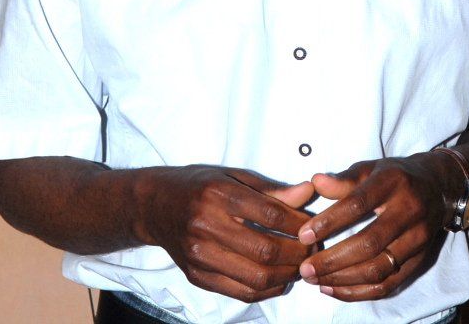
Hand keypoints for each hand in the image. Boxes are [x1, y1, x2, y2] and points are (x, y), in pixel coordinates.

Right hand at [135, 164, 314, 302]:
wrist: (155, 205)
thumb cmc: (198, 186)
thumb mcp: (232, 176)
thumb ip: (270, 190)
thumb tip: (308, 192)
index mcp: (218, 194)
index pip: (271, 214)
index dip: (299, 224)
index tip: (313, 226)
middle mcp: (206, 225)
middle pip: (266, 250)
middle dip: (298, 253)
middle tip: (312, 249)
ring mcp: (200, 254)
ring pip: (256, 277)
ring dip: (287, 275)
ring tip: (299, 265)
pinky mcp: (197, 276)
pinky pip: (241, 292)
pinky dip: (267, 290)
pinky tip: (279, 278)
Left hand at [297, 153, 458, 301]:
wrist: (438, 187)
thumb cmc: (394, 176)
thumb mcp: (370, 168)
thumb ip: (343, 178)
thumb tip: (315, 182)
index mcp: (393, 182)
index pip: (358, 204)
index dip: (330, 221)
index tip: (304, 235)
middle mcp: (409, 210)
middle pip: (369, 243)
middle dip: (333, 260)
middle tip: (305, 268)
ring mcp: (417, 238)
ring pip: (379, 268)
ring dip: (343, 279)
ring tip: (315, 280)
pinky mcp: (420, 260)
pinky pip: (389, 284)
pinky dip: (359, 292)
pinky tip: (334, 288)